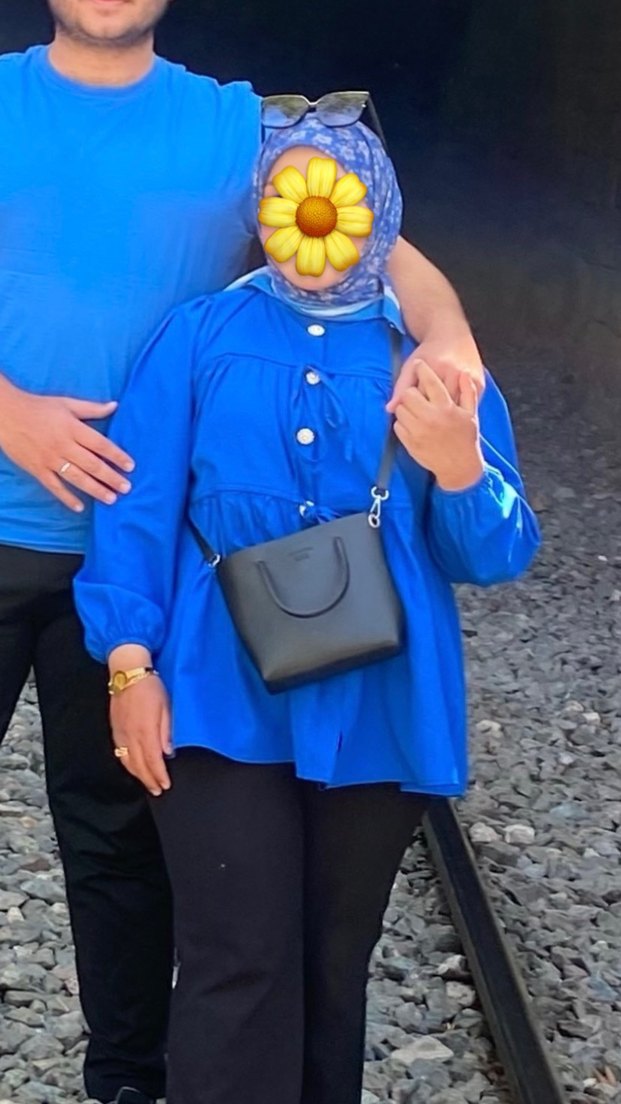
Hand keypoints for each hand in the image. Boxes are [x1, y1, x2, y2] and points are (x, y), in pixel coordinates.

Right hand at [0, 381, 133, 511]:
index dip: (116, 456)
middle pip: (92, 464)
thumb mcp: (66, 403)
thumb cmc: (38, 407)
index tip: (130, 466)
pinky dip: (67, 498)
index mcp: (72, 428)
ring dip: (95, 489)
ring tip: (112, 499)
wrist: (5, 414)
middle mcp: (63, 445)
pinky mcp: (37, 470)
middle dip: (111, 477)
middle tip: (126, 487)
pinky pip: (55, 487)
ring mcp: (50, 459)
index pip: (100, 444)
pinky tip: (80, 508)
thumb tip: (115, 406)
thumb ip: (92, 408)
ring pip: (77, 478)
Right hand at [110, 675, 171, 796]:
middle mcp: (131, 735)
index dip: (159, 775)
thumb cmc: (150, 687)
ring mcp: (120, 733)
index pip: (152, 761)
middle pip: (139, 765)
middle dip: (149, 780)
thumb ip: (165, 731)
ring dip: (138, 776)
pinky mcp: (115, 729)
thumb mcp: (166, 706)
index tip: (165, 785)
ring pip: (127, 762)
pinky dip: (127, 764)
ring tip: (147, 784)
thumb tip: (167, 752)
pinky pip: (120, 753)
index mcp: (145, 730)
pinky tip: (133, 768)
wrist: (128, 673)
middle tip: (158, 790)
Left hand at [387, 326, 483, 409]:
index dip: (417, 407)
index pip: (423, 398)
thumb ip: (401, 387)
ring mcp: (469, 378)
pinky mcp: (480, 384)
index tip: (414, 410)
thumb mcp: (412, 366)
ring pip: (456, 407)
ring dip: (446, 414)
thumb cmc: (429, 352)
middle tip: (426, 415)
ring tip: (437, 416)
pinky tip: (451, 412)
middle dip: (432, 412)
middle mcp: (454, 372)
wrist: (452, 333)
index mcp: (437, 367)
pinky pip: (468, 406)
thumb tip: (390, 409)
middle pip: (441, 404)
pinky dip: (459, 411)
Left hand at [393, 360, 484, 490]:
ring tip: (415, 410)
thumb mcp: (471, 414)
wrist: (459, 467)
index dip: (422, 368)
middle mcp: (431, 417)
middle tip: (416, 394)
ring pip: (400, 409)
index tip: (419, 364)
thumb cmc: (466, 439)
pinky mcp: (410, 442)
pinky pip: (397, 425)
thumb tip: (463, 374)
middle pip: (409, 393)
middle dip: (411, 391)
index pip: (429, 381)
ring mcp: (418, 431)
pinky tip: (412, 423)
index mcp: (446, 407)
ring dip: (405, 407)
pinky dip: (402, 422)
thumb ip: (468, 392)